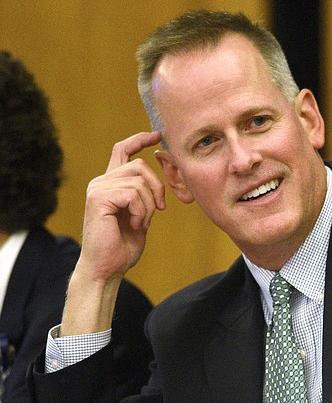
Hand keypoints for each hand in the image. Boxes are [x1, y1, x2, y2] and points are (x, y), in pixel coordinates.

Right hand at [79, 131, 165, 281]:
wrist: (107, 267)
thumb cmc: (123, 246)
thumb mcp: (141, 216)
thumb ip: (146, 196)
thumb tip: (162, 178)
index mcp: (110, 184)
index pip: (122, 150)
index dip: (139, 140)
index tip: (157, 135)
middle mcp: (101, 182)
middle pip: (140, 165)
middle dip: (157, 188)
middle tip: (158, 211)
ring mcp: (97, 188)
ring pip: (139, 180)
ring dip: (149, 204)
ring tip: (142, 222)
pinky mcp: (98, 198)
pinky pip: (133, 194)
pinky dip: (142, 211)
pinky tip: (135, 225)